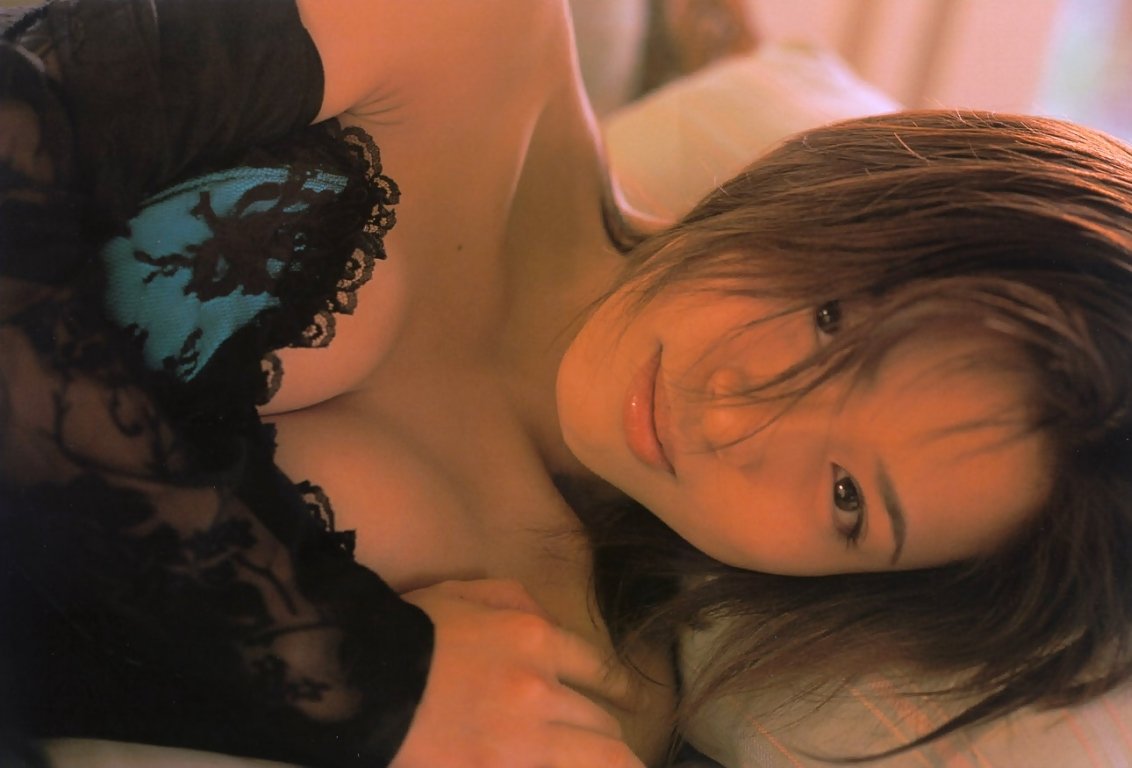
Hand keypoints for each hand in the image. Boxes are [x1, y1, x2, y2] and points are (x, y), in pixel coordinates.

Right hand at [393, 579, 644, 767]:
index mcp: (533, 641)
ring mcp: (522, 746)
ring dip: (607, 765)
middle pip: (601, 726)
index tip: (630, 703)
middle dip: (606, 739)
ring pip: (598, 761)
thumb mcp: (461, 593)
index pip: (600, 670)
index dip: (620, 691)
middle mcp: (539, 694)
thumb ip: (514, 602)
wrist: (351, 681)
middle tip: (609, 750)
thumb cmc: (403, 633)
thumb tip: (550, 625)